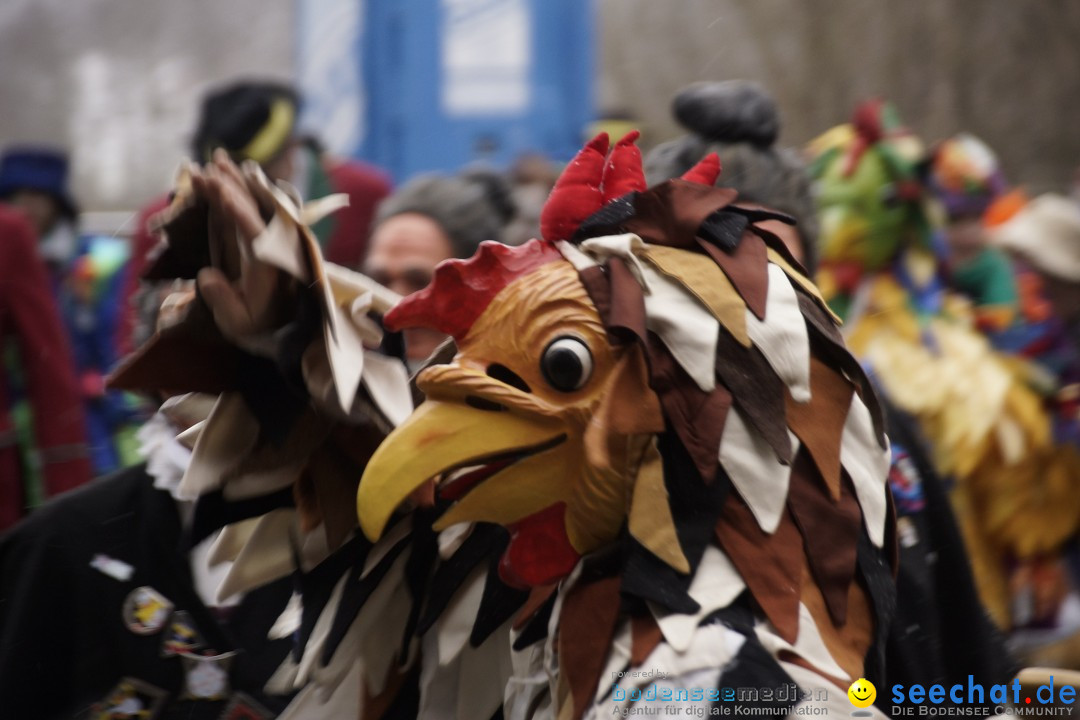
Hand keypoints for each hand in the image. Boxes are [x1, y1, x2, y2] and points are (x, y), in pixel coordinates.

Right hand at [192, 150, 288, 341]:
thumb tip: (205, 275)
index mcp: (269, 263)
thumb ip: (223, 301)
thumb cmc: (263, 327)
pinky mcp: (261, 240)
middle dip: (230, 186)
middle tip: (208, 166)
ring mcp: (268, 241)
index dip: (235, 208)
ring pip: (251, 205)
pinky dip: (235, 193)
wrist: (291, 330)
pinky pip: (247, 211)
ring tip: (216, 160)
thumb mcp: (240, 323)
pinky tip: (223, 175)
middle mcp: (272, 247)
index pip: (252, 229)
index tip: (219, 189)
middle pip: (252, 210)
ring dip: (234, 183)